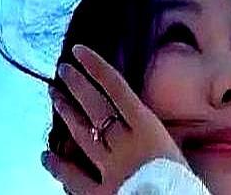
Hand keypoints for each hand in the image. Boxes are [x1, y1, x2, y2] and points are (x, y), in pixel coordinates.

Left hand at [42, 44, 186, 193]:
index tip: (80, 50)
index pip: (116, 88)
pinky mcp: (100, 194)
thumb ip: (154, 132)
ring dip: (66, 112)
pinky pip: (73, 178)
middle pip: (95, 107)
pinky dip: (57, 166)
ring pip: (83, 134)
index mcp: (148, 128)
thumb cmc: (184, 181)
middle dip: (77, 84)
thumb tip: (142, 116)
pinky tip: (46, 155)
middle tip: (62, 68)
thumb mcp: (175, 147)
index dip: (96, 67)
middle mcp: (126, 143)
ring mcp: (110, 168)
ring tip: (53, 94)